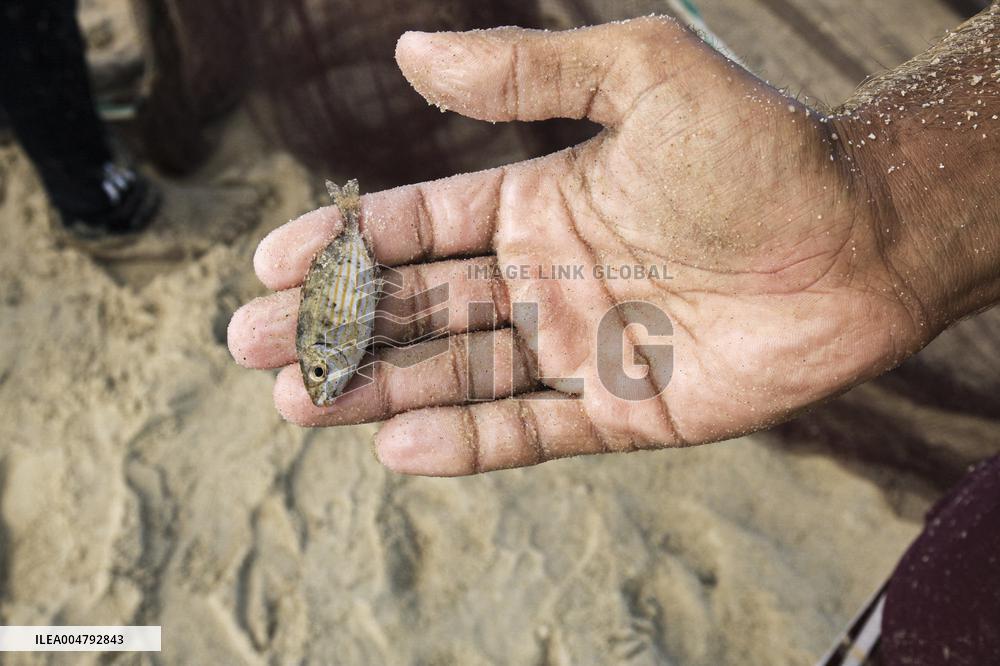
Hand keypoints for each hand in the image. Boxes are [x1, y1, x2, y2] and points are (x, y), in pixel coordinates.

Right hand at [228, 17, 930, 475]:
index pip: (418, 228)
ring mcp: (578, 348)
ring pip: (455, 374)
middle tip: (254, 344)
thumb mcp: (640, 75)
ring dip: (376, 387)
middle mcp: (546, 280)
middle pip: (418, 307)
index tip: (272, 263)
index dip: (344, 245)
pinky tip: (394, 443)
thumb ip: (527, 69)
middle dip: (337, 325)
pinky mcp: (621, 409)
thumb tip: (409, 52)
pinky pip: (527, 428)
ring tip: (296, 400)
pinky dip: (464, 439)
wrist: (861, 238)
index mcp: (539, 205)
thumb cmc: (760, 150)